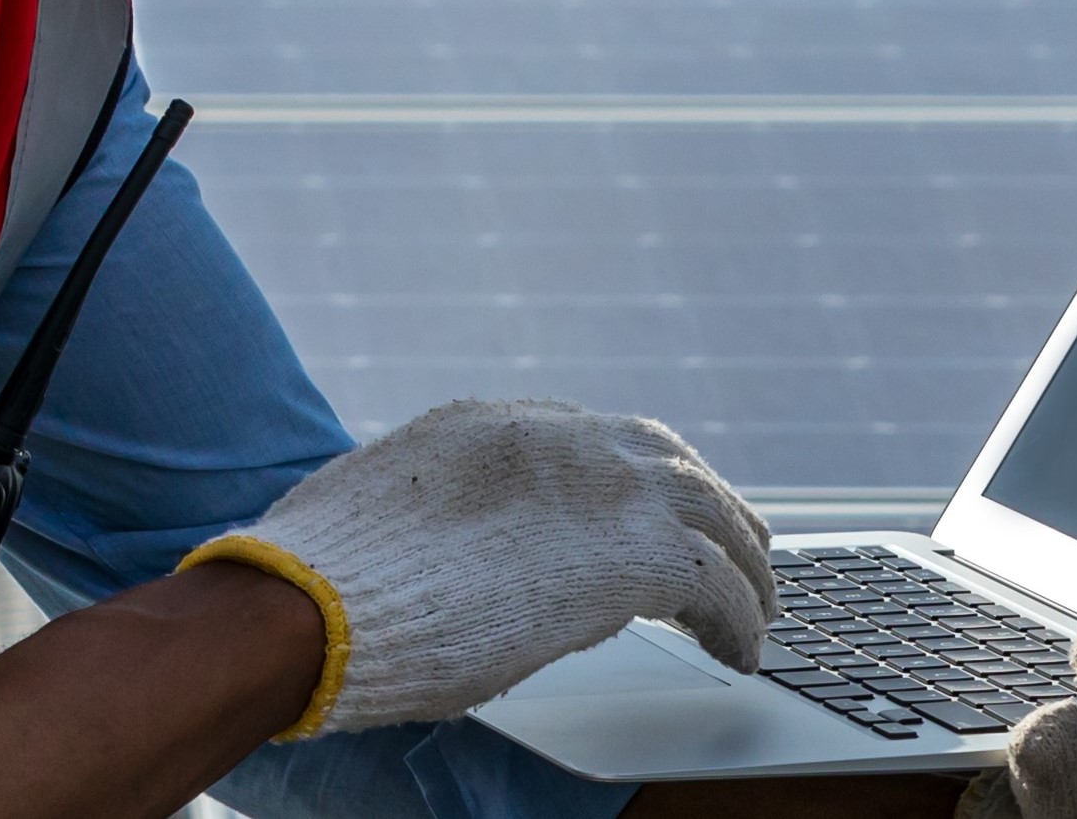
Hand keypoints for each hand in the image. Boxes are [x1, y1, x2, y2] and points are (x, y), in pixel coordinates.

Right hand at [179, 398, 775, 733]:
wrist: (315, 600)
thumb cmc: (323, 582)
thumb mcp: (386, 515)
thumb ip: (439, 518)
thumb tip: (449, 555)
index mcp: (494, 423)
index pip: (597, 442)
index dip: (635, 484)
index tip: (653, 516)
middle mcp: (562, 437)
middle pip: (671, 463)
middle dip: (709, 506)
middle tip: (737, 548)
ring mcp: (606, 488)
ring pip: (715, 515)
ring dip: (744, 564)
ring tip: (761, 607)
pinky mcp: (635, 554)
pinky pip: (718, 587)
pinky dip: (740, 621)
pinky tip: (743, 653)